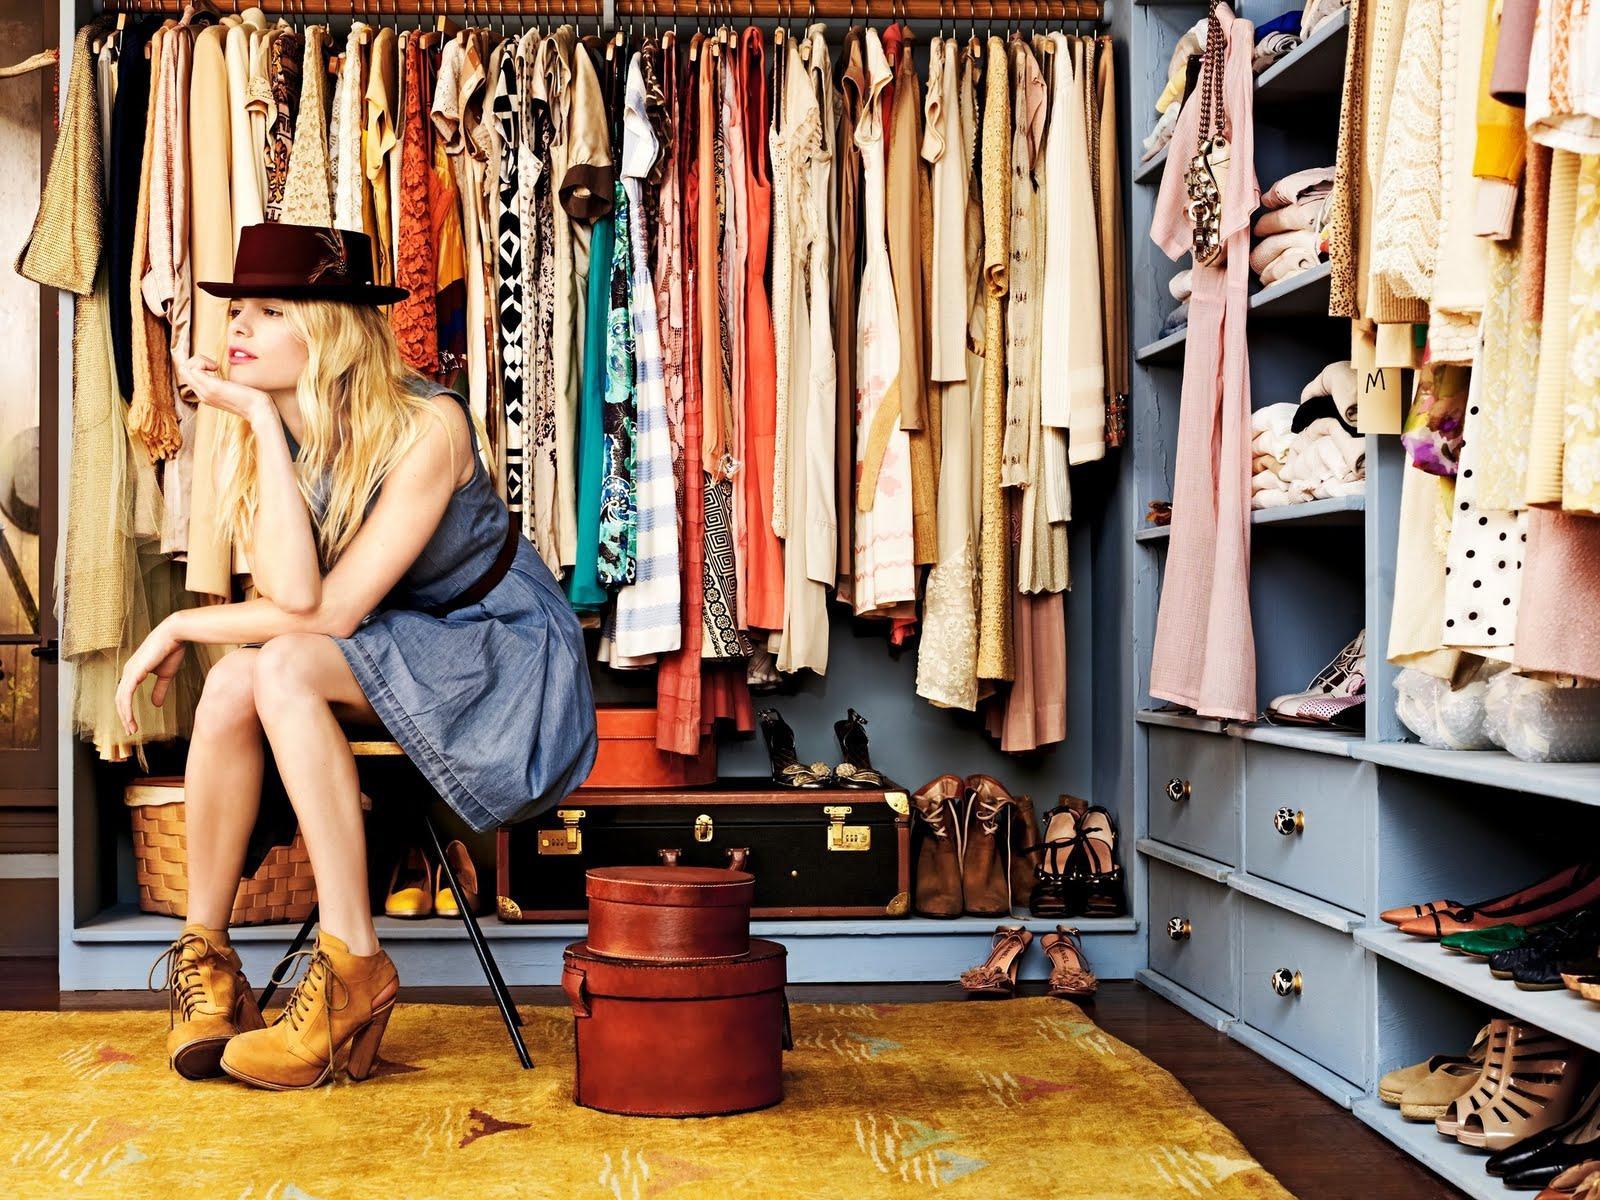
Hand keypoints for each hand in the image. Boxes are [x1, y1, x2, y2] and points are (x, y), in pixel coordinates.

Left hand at [116, 618, 187, 735]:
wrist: (175, 635)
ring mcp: (129, 672)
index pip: (126, 695)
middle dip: (124, 716)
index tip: (133, 724)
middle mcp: (128, 672)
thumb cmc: (171, 650)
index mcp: (134, 672)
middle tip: (130, 730)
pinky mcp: (134, 673)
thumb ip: (159, 689)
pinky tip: (129, 718)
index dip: (128, 710)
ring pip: (121, 699)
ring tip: (131, 729)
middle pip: (120, 699)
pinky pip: (127, 695)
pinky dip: (127, 709)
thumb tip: (156, 704)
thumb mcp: (165, 675)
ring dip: (125, 716)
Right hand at [176, 354, 273, 421]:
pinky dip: (203, 362)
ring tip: (214, 366)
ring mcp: (205, 392)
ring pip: (184, 368)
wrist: (259, 411)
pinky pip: (194, 369)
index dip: (198, 365)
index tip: (215, 367)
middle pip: (182, 371)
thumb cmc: (252, 399)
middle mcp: (202, 394)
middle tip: (213, 365)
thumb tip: (223, 371)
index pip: (188, 375)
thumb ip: (225, 383)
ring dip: (198, 360)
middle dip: (196, 360)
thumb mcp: (234, 390)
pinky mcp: (212, 387)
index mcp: (206, 395)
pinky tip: (216, 367)